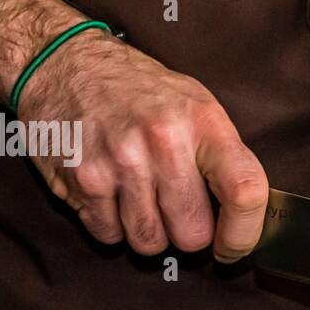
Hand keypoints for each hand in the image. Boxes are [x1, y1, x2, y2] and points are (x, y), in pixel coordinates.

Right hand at [18, 31, 267, 261]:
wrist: (64, 62)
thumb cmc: (137, 90)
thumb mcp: (193, 104)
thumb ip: (222, 157)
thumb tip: (246, 217)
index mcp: (203, 122)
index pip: (245, 192)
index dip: (243, 233)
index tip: (232, 247)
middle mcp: (164, 141)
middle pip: (192, 235)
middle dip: (186, 234)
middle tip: (174, 211)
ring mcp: (121, 161)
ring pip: (149, 243)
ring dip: (147, 231)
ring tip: (138, 195)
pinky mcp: (83, 178)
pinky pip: (108, 234)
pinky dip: (110, 224)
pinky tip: (109, 192)